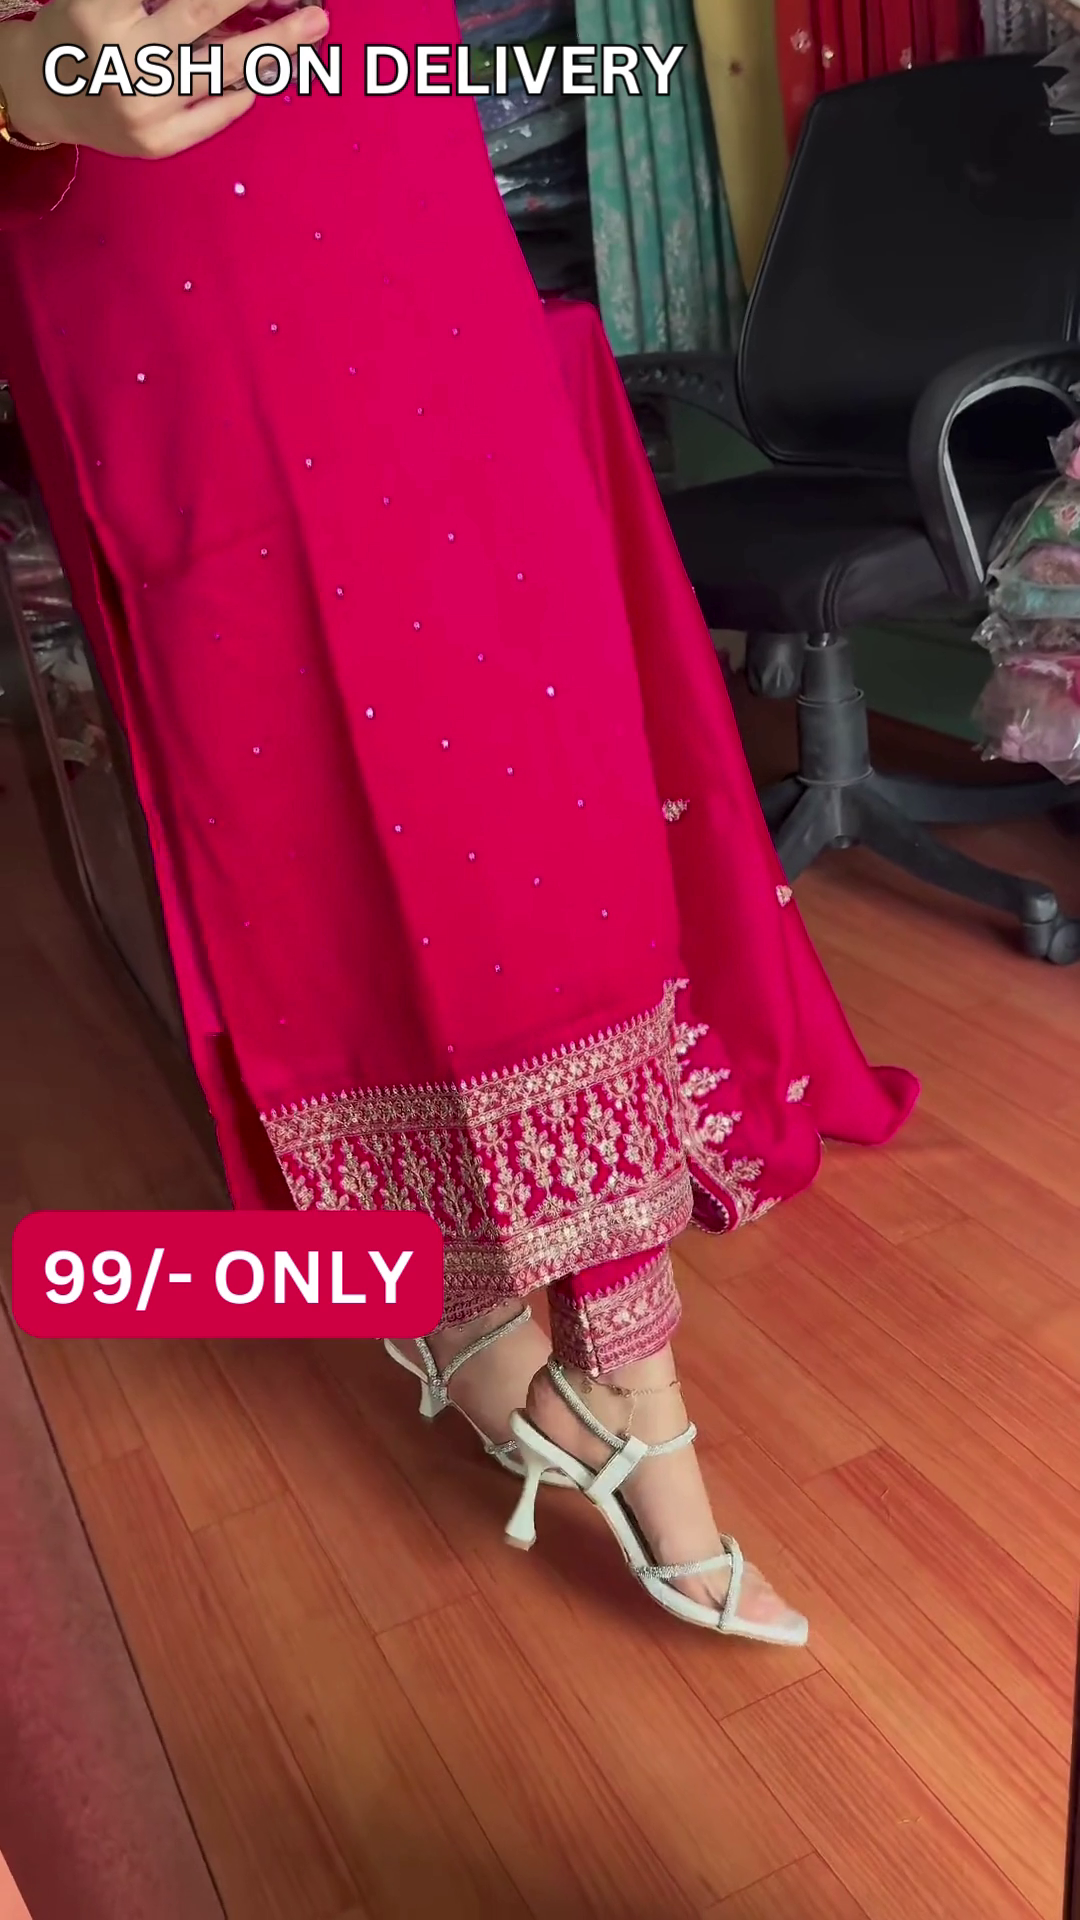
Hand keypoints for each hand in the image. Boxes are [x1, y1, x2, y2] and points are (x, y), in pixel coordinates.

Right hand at [0, 0, 329, 154]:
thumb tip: (240, 4)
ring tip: (311, 29)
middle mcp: (122, 57)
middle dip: (258, 1)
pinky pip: (212, 116)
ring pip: (220, 69)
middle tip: (312, 3)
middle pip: (204, 13)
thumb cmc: (80, 28)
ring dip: (273, 47)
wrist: (41, 95)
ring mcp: (142, 107)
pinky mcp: (155, 145)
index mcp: (101, 9)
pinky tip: (259, 80)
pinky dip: (239, 94)